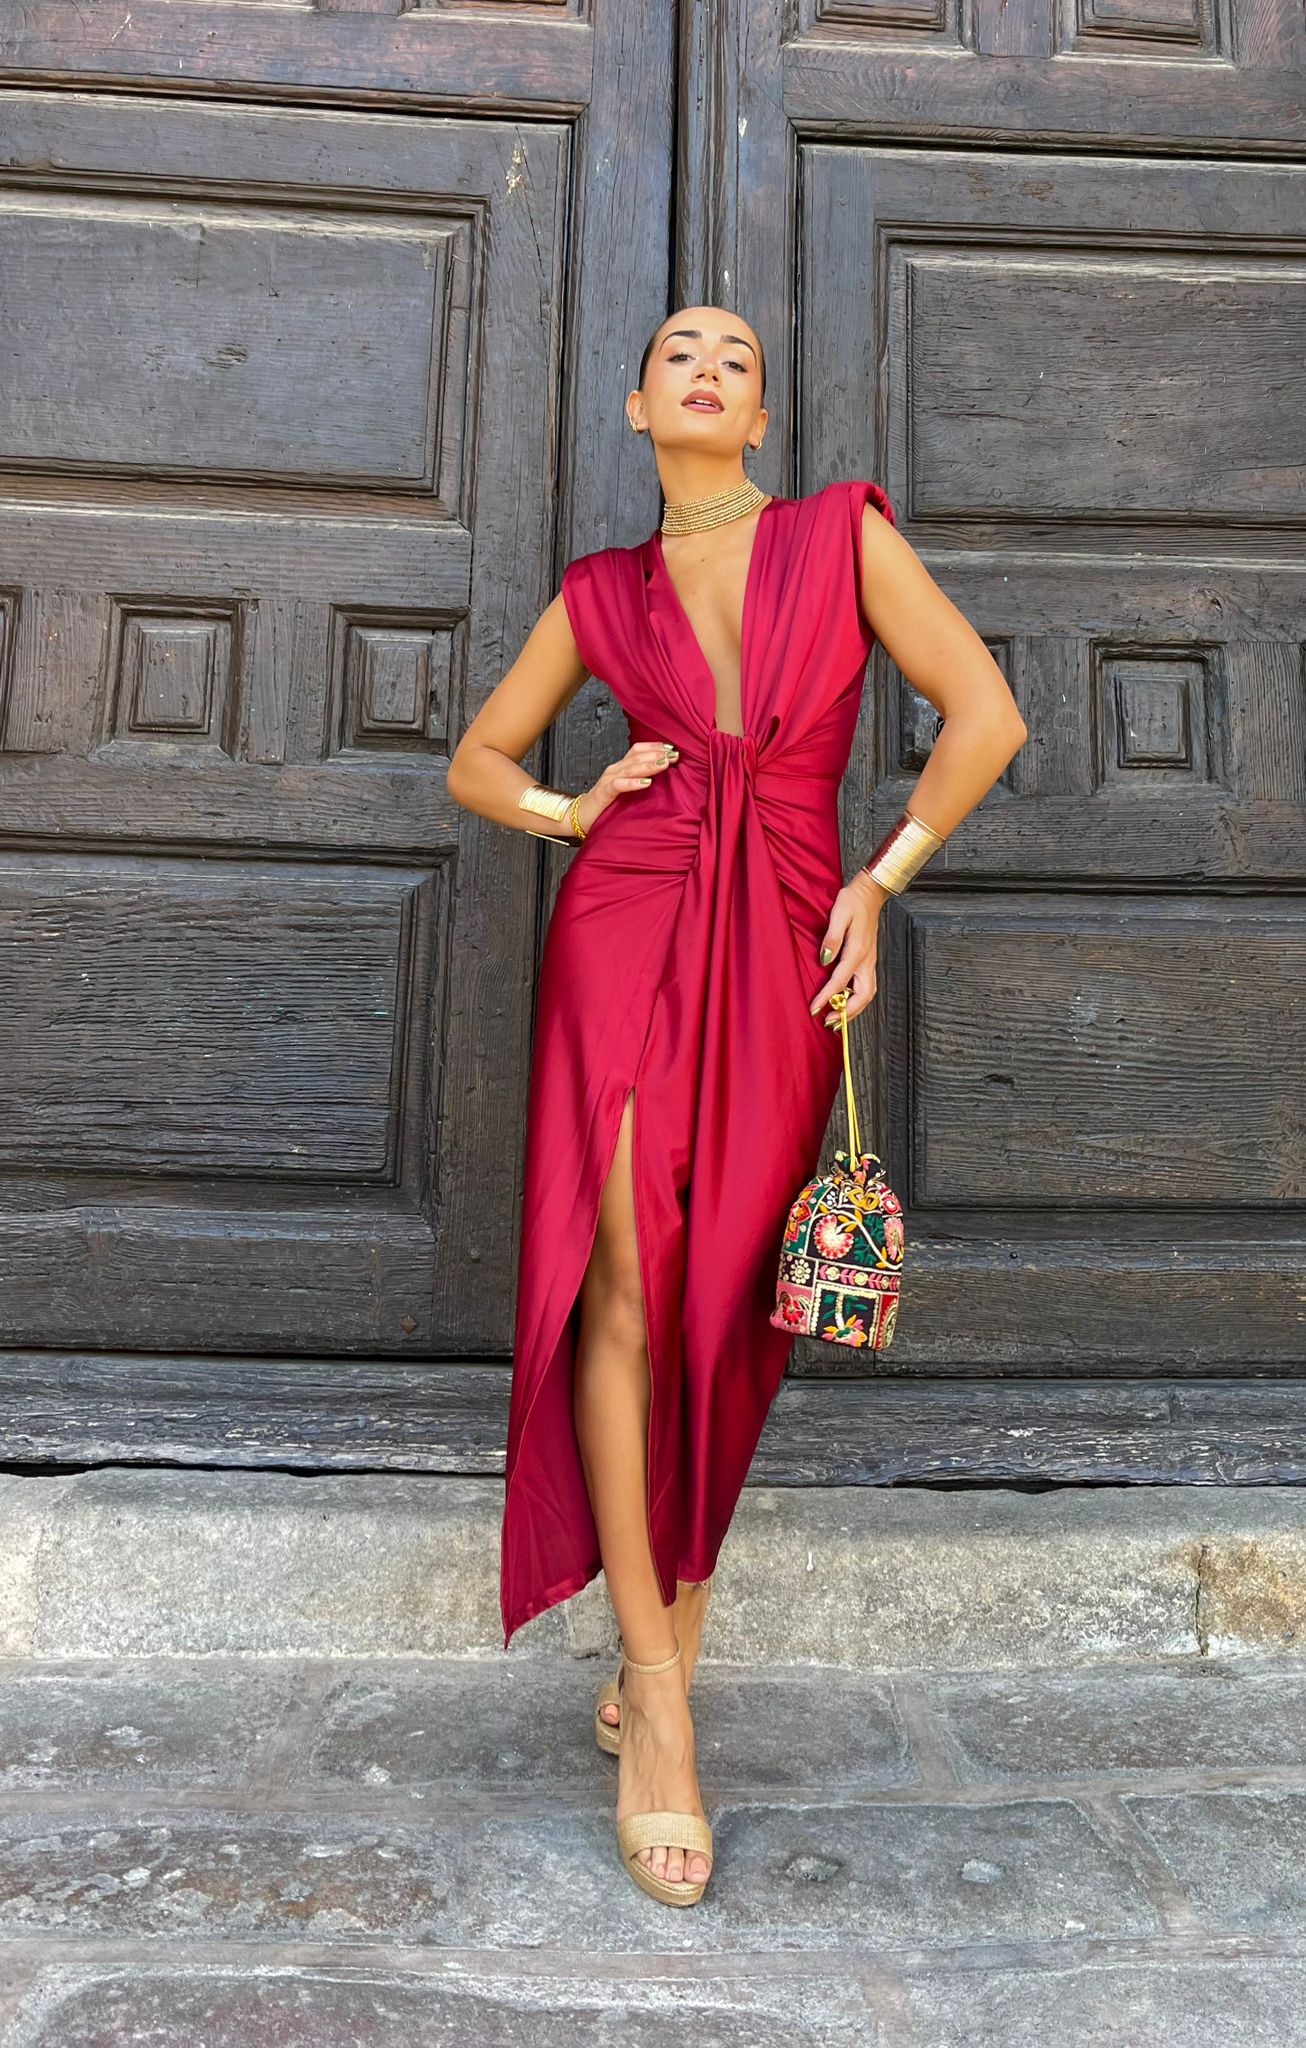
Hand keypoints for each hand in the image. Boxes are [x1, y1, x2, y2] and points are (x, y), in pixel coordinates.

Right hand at [576, 739, 678, 833]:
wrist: (580, 817)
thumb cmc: (606, 805)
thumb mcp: (625, 790)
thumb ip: (639, 781)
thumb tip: (663, 780)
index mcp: (621, 768)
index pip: (638, 750)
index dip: (655, 747)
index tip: (673, 749)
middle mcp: (615, 770)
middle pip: (637, 756)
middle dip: (657, 754)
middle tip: (675, 755)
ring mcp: (608, 780)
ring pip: (630, 768)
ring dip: (649, 765)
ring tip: (664, 764)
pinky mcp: (603, 793)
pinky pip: (618, 785)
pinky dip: (632, 783)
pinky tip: (645, 783)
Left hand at [809, 871, 887, 1028]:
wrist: (870, 894)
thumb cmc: (852, 902)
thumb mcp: (839, 914)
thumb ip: (832, 938)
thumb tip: (824, 960)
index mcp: (858, 951)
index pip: (840, 981)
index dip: (826, 998)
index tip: (814, 1010)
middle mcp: (866, 960)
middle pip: (862, 996)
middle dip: (847, 1012)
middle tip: (829, 1022)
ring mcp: (869, 962)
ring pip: (866, 994)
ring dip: (853, 1009)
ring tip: (837, 1018)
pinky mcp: (868, 961)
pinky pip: (865, 987)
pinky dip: (856, 999)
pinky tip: (844, 1002)